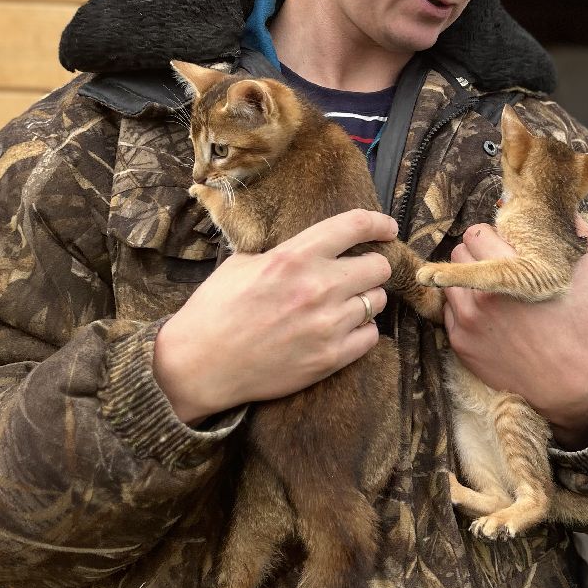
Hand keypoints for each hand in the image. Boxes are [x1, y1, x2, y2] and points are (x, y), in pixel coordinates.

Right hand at [153, 208, 398, 424]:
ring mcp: (327, 325)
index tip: (387, 228)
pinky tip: (343, 329)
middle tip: (358, 273)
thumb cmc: (216, 309)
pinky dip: (362, 330)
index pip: (354, 226)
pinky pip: (371, 335)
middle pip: (378, 266)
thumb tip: (312, 242)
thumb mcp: (243, 263)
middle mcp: (318, 287)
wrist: (199, 364)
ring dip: (365, 299)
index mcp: (294, 257)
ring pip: (377, 301)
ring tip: (344, 304)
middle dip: (372, 266)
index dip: (378, 223)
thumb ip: (284, 250)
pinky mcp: (330, 358)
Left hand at [442, 218, 587, 449]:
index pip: (478, 232)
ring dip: (467, 278)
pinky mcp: (459, 341)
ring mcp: (467, 320)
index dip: (494, 235)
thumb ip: (579, 238)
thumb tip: (566, 211)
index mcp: (512, 273)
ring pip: (448, 279)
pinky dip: (463, 306)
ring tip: (490, 289)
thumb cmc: (577, 327)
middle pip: (458, 251)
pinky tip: (487, 313)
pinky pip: (448, 309)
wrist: (563, 384)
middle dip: (477, 254)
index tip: (506, 246)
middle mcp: (483, 294)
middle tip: (497, 265)